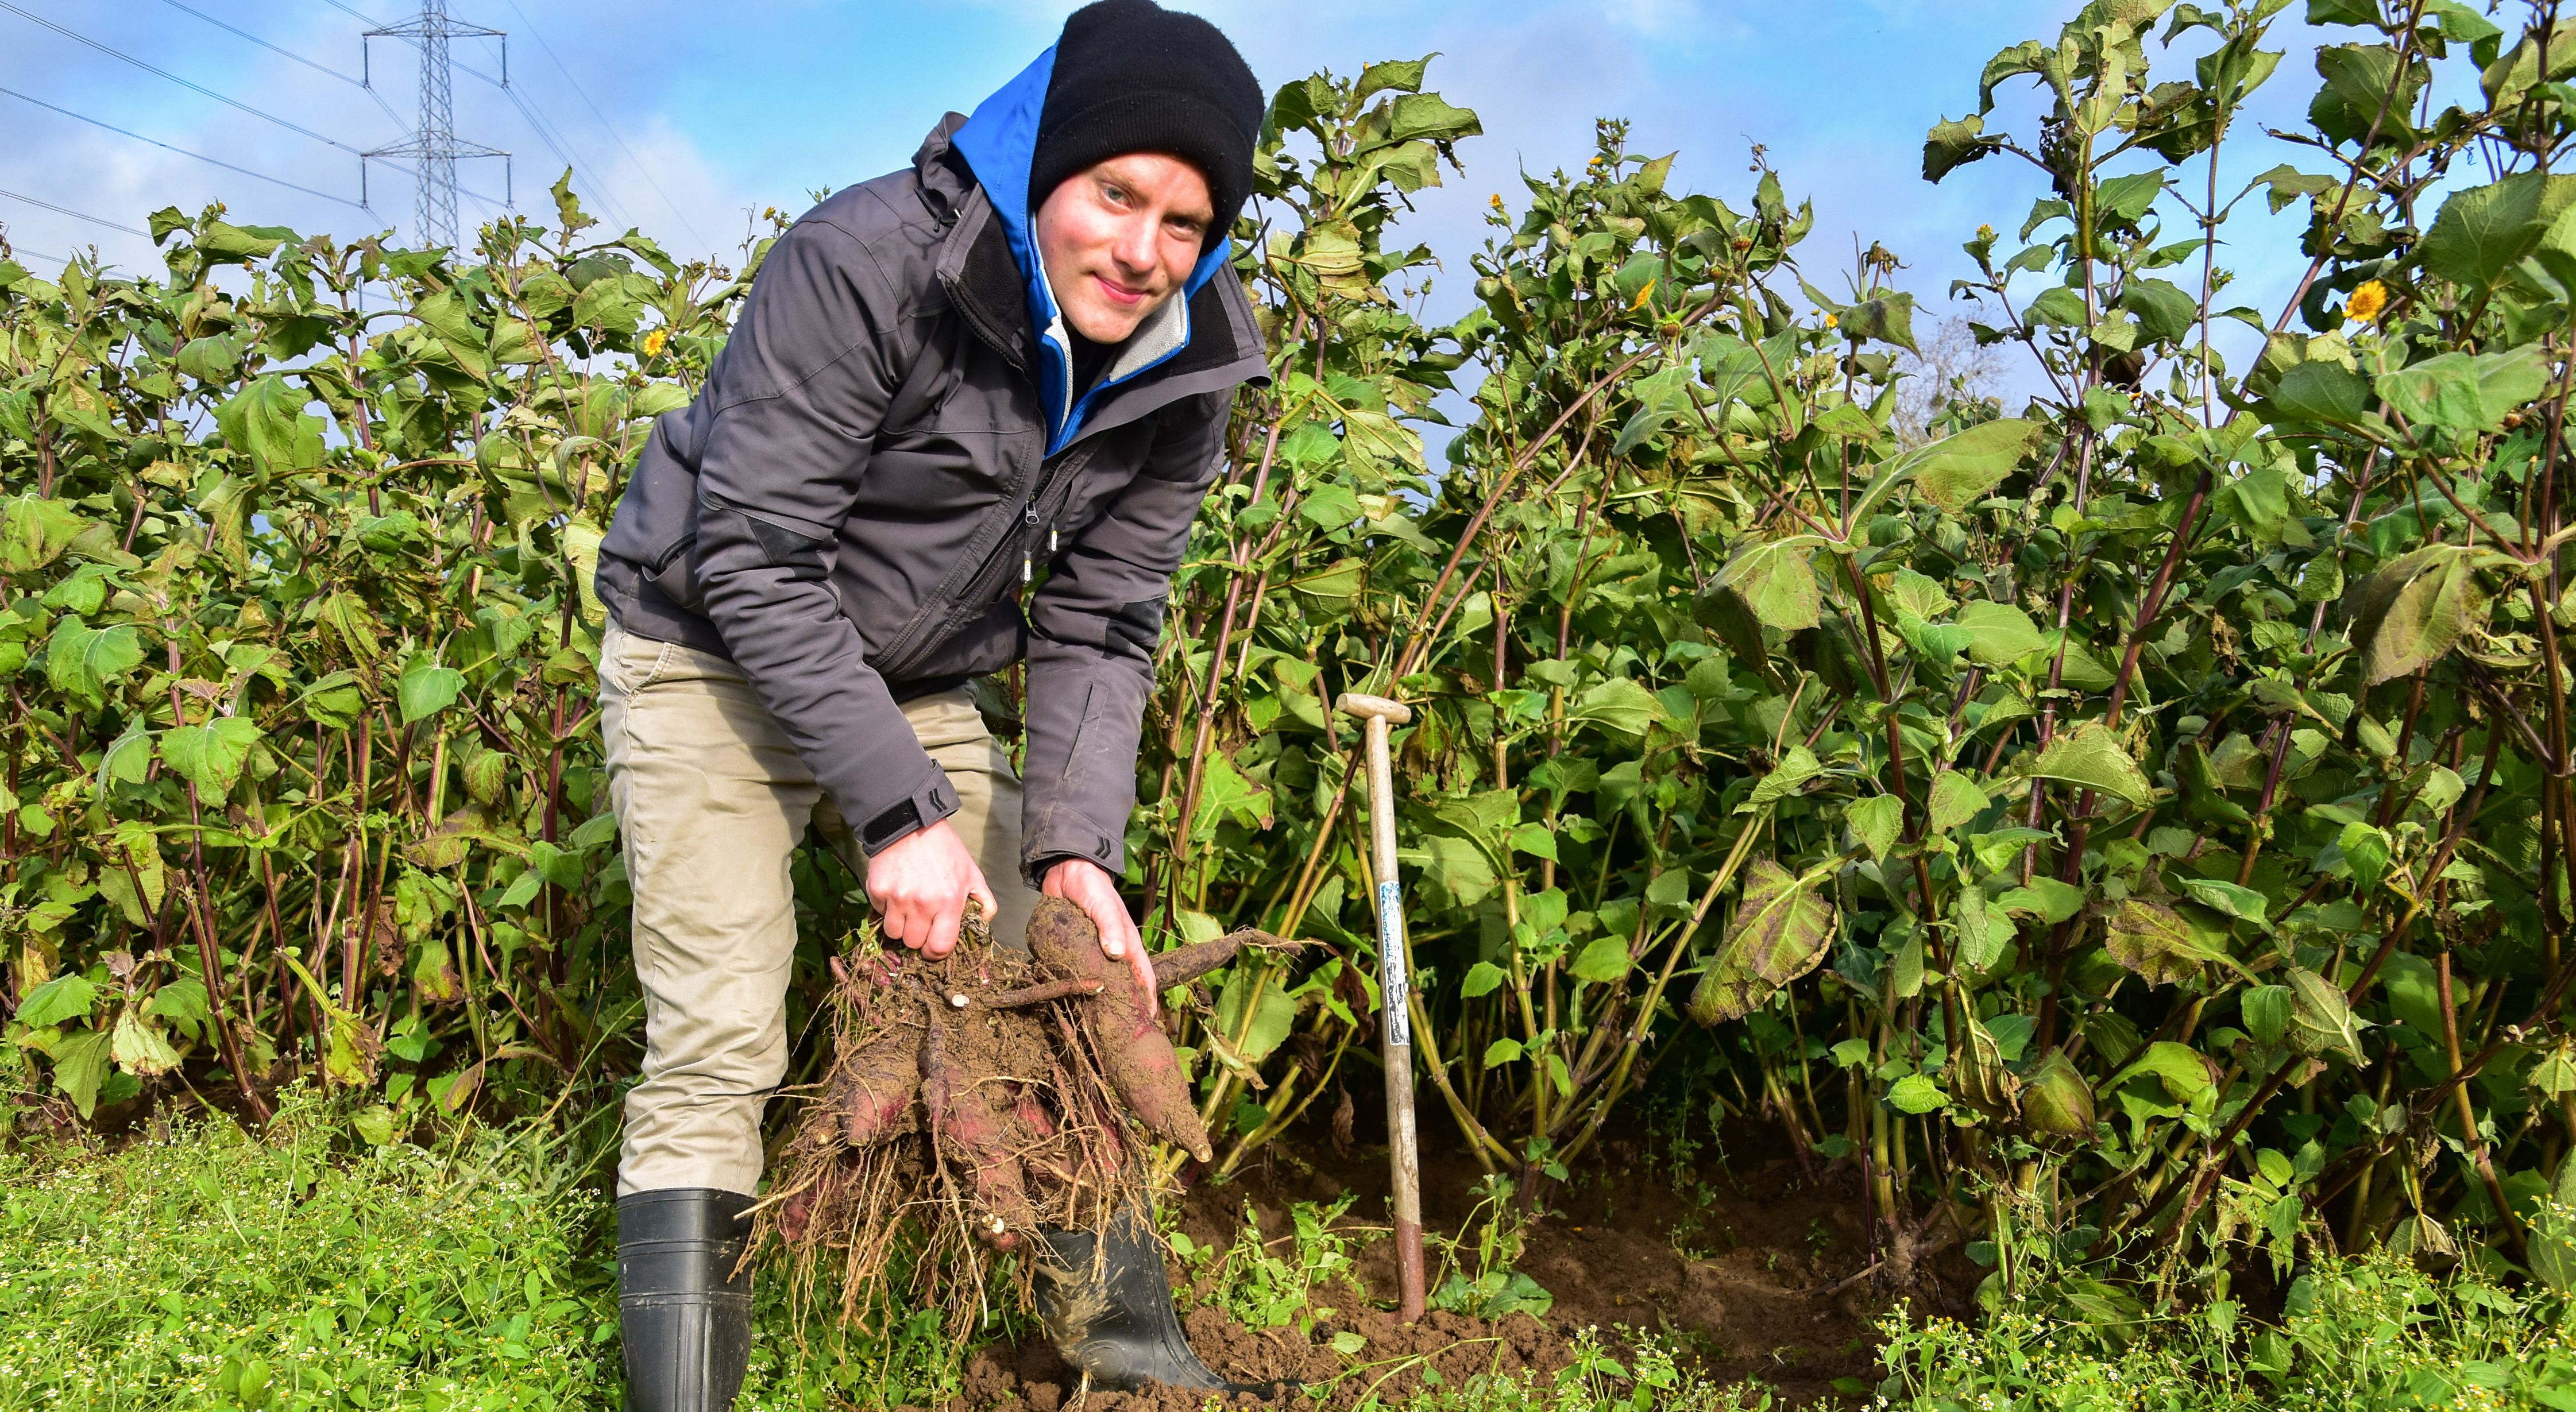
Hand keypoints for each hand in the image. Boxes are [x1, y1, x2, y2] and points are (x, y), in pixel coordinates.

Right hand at [867, 820, 995, 957]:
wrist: (911, 824)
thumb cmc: (945, 850)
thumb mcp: (972, 872)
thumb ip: (984, 901)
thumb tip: (983, 924)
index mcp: (948, 901)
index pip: (939, 947)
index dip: (936, 952)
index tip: (933, 947)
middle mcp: (921, 903)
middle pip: (913, 943)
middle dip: (918, 936)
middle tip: (921, 921)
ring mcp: (897, 898)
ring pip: (893, 933)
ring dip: (900, 926)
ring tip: (907, 908)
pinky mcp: (877, 890)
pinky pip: (879, 914)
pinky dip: (886, 909)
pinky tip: (896, 891)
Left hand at [1043, 858, 1155, 1017]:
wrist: (1066, 871)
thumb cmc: (1092, 887)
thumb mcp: (1102, 905)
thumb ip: (1110, 927)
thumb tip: (1116, 954)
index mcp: (1127, 944)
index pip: (1143, 977)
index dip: (1147, 999)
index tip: (1148, 1022)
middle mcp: (1114, 952)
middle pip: (1124, 985)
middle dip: (1125, 1007)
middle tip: (1119, 1032)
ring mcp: (1095, 953)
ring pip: (1102, 983)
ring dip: (1101, 1001)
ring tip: (1096, 1026)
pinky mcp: (1076, 952)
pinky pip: (1080, 974)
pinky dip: (1079, 988)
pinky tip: (1071, 1004)